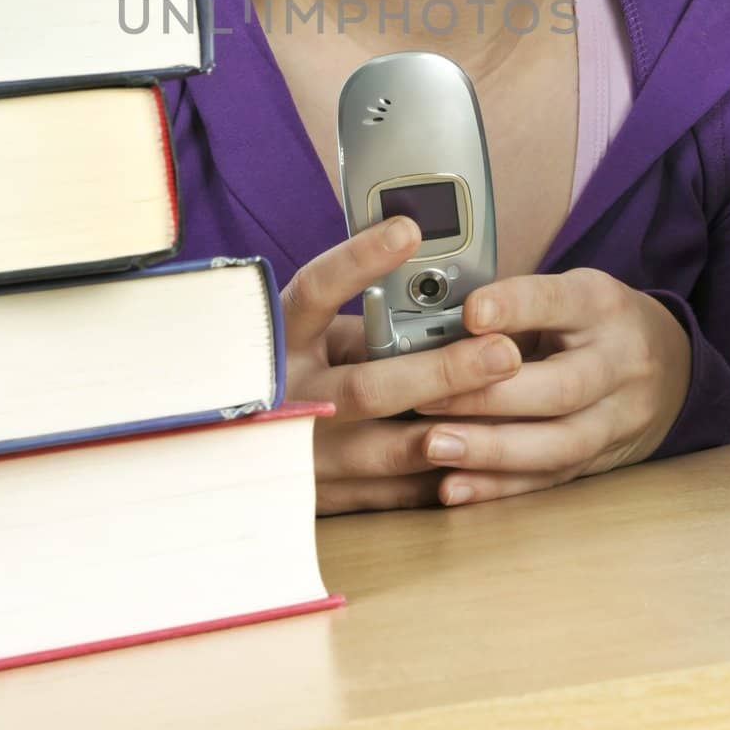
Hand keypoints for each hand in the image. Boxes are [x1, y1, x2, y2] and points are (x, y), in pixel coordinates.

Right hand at [282, 217, 523, 515]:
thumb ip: (365, 328)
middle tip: (504, 350)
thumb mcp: (315, 340)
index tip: (408, 229)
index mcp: (279, 340)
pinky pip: (393, 493)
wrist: (223, 455)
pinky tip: (488, 459)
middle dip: (443, 371)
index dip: (359, 260)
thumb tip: (448, 309)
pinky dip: (441, 477)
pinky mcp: (322, 500)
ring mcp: (301, 457)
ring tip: (507, 410)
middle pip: (368, 387)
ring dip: (454, 430)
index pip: (316, 291)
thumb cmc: (296, 375)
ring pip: (385, 450)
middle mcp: (286, 399)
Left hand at [412, 268, 691, 506]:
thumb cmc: (592, 323)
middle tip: (425, 396)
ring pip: (558, 443)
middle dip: (488, 396)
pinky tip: (452, 488)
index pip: (557, 302)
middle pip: (560, 387)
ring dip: (490, 450)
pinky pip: (550, 479)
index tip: (469, 312)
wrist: (672, 366)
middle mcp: (618, 363)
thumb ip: (510, 309)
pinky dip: (498, 487)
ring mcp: (617, 418)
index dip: (514, 307)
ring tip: (433, 446)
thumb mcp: (566, 294)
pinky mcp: (601, 460)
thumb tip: (429, 323)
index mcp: (601, 305)